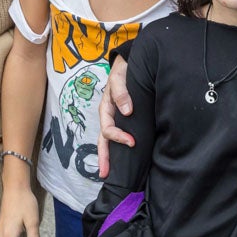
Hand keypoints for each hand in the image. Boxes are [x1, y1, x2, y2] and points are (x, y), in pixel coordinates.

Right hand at [97, 56, 133, 179]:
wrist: (130, 63)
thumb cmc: (124, 69)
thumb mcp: (120, 77)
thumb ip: (122, 92)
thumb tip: (126, 111)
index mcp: (106, 108)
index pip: (108, 129)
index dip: (118, 137)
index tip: (132, 142)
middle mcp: (109, 116)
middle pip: (103, 140)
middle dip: (104, 157)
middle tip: (105, 174)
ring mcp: (115, 118)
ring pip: (109, 140)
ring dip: (109, 156)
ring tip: (109, 173)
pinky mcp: (124, 119)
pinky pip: (119, 135)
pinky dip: (118, 148)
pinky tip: (123, 158)